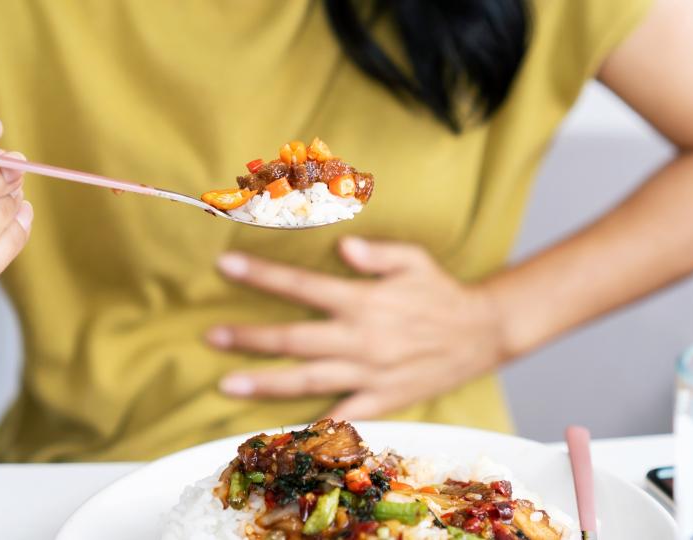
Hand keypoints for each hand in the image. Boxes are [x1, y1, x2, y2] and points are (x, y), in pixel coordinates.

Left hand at [207, 237, 506, 419]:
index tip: (226, 266)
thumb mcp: (414, 260)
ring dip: (265, 383)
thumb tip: (341, 245)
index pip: (303, 286)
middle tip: (210, 337)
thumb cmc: (441, 292)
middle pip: (294, 340)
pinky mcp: (382, 400)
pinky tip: (281, 428)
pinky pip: (342, 415)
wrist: (482, 334)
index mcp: (364, 301)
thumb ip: (377, 253)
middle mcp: (361, 339)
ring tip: (226, 384)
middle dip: (249, 338)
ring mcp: (370, 374)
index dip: (262, 275)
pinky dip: (312, 425)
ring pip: (308, 381)